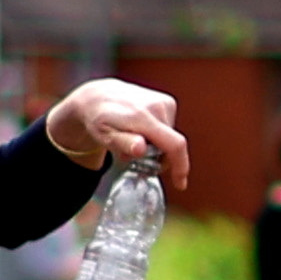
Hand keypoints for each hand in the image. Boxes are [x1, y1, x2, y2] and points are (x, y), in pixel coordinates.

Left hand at [46, 80, 190, 194]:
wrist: (99, 96)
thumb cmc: (100, 119)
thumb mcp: (105, 136)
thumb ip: (124, 143)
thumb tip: (141, 149)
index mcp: (142, 117)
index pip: (175, 144)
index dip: (181, 166)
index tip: (180, 183)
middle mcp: (157, 106)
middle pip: (171, 146)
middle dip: (158, 158)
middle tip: (135, 158)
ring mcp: (164, 102)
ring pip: (170, 138)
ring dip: (157, 147)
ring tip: (135, 141)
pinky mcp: (167, 101)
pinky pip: (168, 128)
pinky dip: (158, 135)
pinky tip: (143, 131)